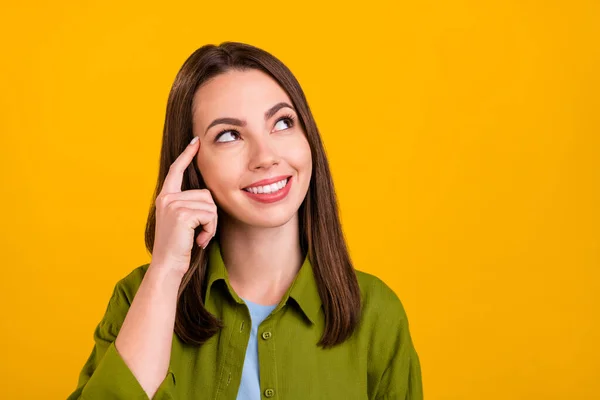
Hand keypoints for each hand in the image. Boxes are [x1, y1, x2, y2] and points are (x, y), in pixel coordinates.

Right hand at [150, 136, 217, 274]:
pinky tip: (199, 240)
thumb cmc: (180, 247)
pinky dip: (210, 229)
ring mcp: (173, 205)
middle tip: (200, 232)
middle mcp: (167, 198)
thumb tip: (208, 195)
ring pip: (210, 205)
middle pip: (206, 193)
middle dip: (210, 215)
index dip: (187, 156)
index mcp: (166, 198)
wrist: (168, 266)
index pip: (176, 171)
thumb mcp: (183, 222)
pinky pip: (210, 215)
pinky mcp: (182, 214)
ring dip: (211, 224)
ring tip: (199, 237)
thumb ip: (190, 205)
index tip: (196, 142)